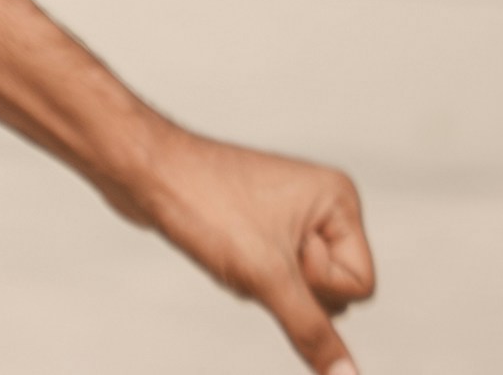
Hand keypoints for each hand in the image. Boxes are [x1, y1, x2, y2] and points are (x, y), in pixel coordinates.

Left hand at [116, 126, 375, 371]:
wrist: (141, 171)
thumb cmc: (203, 206)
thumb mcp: (266, 277)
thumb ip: (313, 331)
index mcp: (339, 200)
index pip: (361, 287)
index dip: (315, 285)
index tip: (274, 250)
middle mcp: (321, 204)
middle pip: (333, 294)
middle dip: (285, 287)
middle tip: (248, 247)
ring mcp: (290, 216)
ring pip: (297, 292)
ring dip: (262, 285)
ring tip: (230, 245)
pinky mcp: (259, 228)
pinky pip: (270, 280)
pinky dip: (246, 278)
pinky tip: (220, 249)